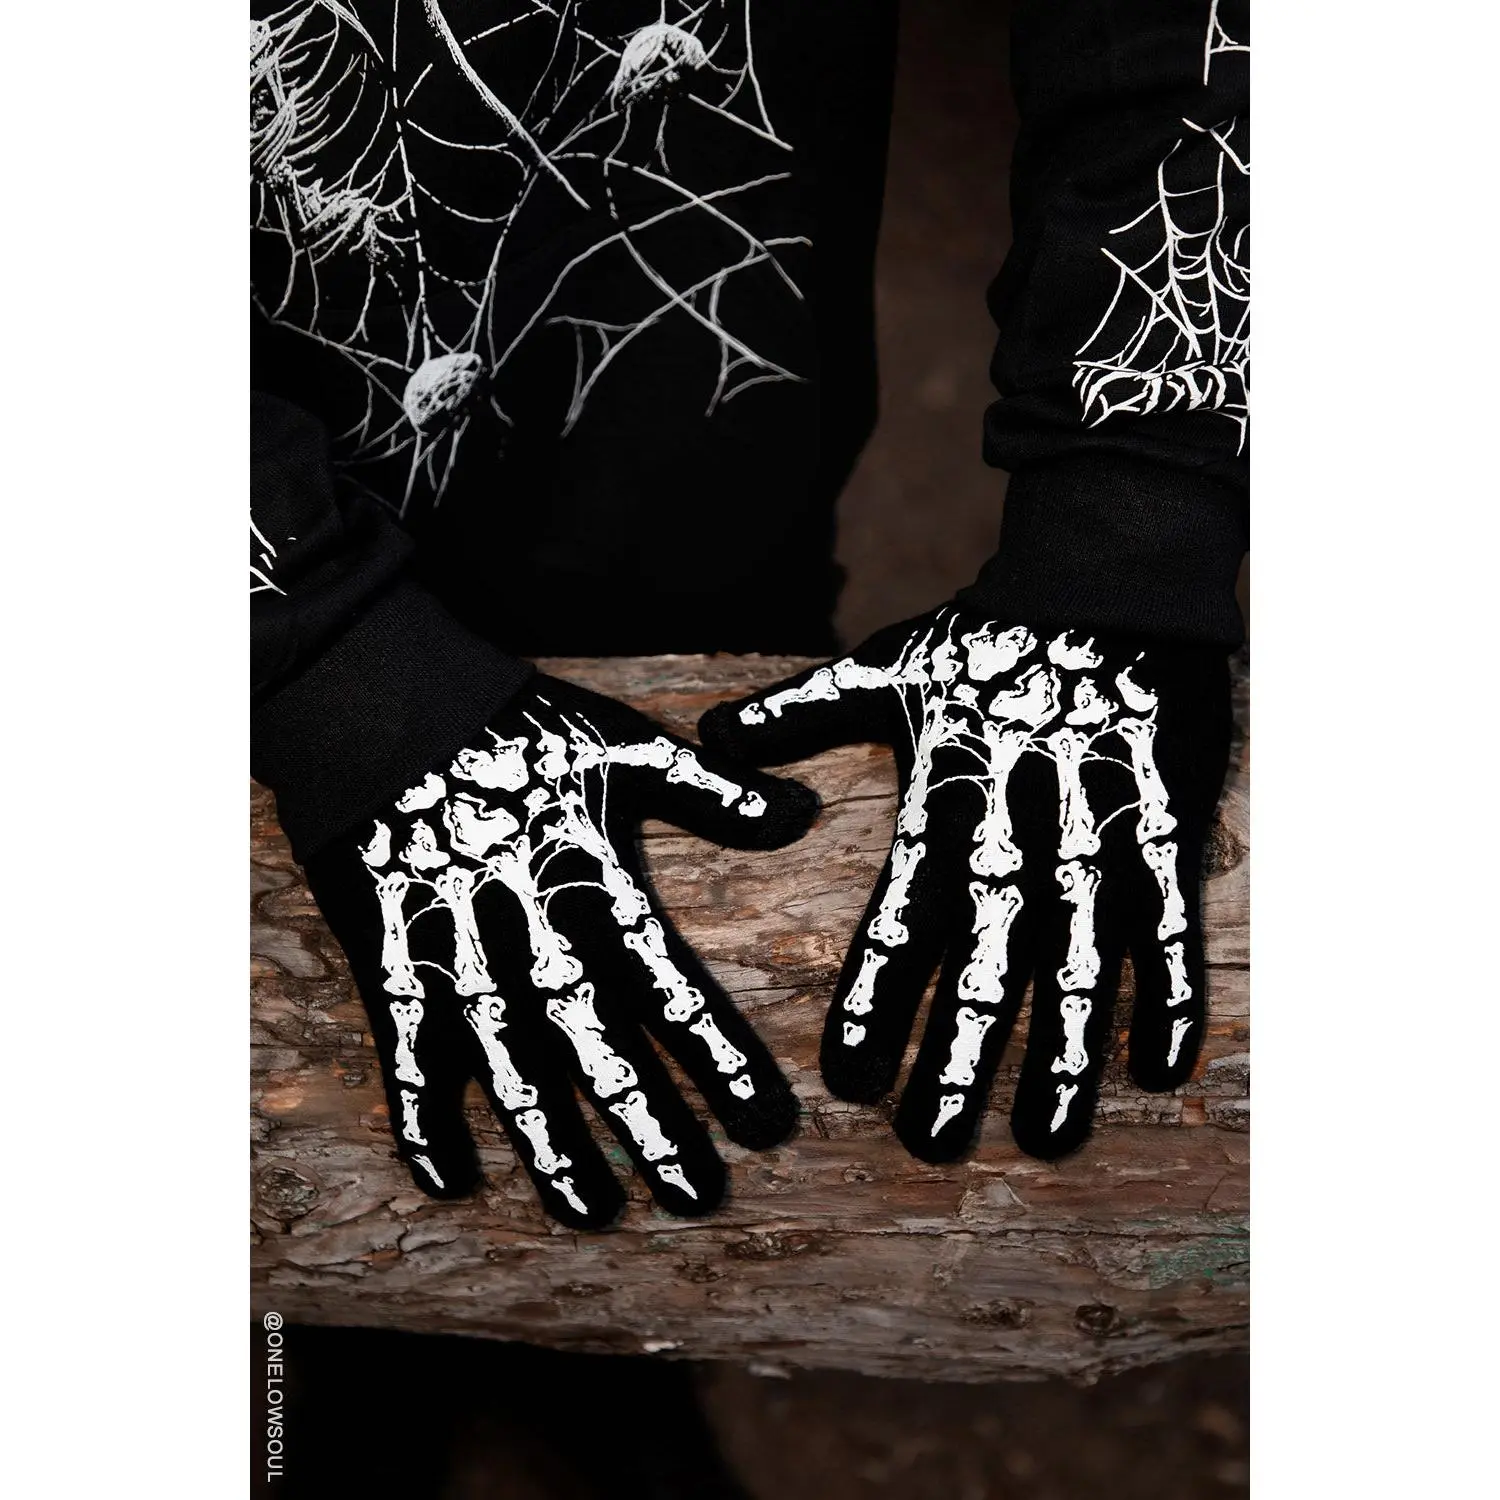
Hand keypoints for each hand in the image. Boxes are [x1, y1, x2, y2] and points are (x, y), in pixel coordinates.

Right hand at [302, 676, 817, 1226]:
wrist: (382, 698)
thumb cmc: (516, 725)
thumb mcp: (624, 739)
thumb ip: (710, 788)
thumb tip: (798, 811)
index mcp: (594, 879)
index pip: (669, 987)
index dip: (718, 1057)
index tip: (767, 1123)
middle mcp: (529, 928)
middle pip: (596, 1046)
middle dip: (649, 1123)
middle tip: (697, 1196)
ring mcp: (453, 951)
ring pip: (508, 1068)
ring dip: (549, 1145)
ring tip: (592, 1212)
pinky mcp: (388, 960)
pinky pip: (405, 1054)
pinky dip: (421, 1118)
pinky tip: (450, 1181)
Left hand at [698, 607, 1231, 1160]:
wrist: (1107, 574)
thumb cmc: (983, 638)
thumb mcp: (883, 665)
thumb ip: (798, 711)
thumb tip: (710, 736)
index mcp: (943, 793)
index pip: (903, 912)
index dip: (877, 995)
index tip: (849, 1079)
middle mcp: (1019, 820)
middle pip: (990, 954)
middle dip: (963, 1052)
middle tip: (935, 1142)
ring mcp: (1100, 823)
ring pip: (1084, 954)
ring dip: (1067, 1049)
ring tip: (1048, 1138)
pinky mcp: (1169, 819)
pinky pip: (1171, 916)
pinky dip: (1168, 989)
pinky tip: (1155, 1069)